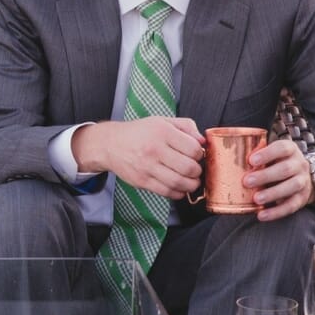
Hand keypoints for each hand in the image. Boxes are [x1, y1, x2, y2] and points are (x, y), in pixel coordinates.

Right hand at [77, 116, 204, 199]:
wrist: (110, 144)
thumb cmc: (139, 133)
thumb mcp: (162, 121)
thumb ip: (186, 127)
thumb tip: (203, 141)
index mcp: (162, 132)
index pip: (193, 148)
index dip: (200, 154)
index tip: (196, 155)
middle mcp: (154, 149)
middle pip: (189, 167)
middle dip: (197, 171)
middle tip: (195, 169)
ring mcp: (147, 167)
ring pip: (179, 182)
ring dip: (191, 184)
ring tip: (191, 181)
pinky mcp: (142, 181)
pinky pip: (166, 192)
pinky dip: (178, 193)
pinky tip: (179, 187)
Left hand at [244, 139, 313, 221]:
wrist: (303, 177)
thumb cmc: (276, 163)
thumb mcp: (270, 155)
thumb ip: (253, 155)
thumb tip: (216, 152)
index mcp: (289, 150)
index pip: (282, 148)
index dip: (267, 154)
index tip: (251, 160)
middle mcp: (299, 164)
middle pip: (285, 169)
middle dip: (266, 176)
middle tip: (247, 182)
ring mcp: (303, 182)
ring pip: (291, 187)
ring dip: (272, 194)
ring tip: (256, 199)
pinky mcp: (302, 198)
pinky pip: (291, 206)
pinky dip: (276, 212)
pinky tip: (261, 215)